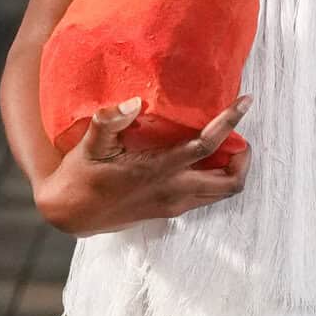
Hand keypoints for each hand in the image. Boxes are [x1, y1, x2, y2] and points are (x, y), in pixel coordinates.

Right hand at [32, 95, 251, 236]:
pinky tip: (204, 161)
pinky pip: (207, 197)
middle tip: (240, 135)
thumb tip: (135, 101)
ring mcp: (174, 204)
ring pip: (222, 193)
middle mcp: (174, 192)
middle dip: (243, 158)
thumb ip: (110, 120)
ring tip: (227, 146)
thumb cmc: (81, 176)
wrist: (70, 215)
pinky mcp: (170, 211)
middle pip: (230, 182)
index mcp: (158, 171)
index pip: (206, 147)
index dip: (230, 124)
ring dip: (232, 170)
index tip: (245, 103)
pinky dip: (215, 179)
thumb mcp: (90, 144)